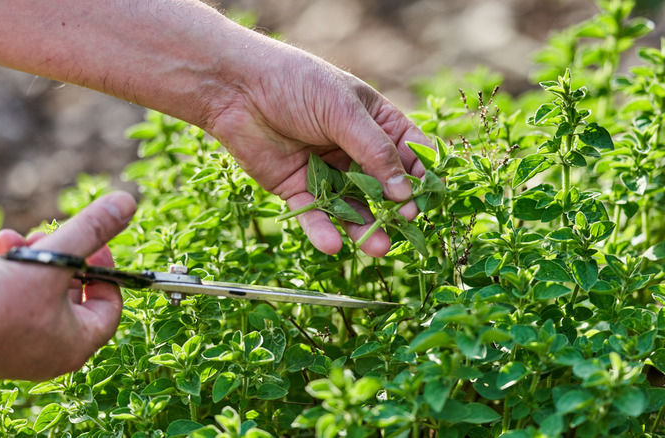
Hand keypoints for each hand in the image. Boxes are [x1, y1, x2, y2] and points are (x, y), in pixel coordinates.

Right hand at [0, 191, 135, 379]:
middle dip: (52, 255)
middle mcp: (48, 350)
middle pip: (67, 292)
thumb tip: (127, 203)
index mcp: (75, 343)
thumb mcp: (51, 259)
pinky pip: (2, 297)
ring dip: (18, 256)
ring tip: (2, 240)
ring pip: (30, 288)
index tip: (89, 243)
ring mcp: (15, 345)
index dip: (103, 267)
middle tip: (37, 236)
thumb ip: (91, 230)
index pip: (110, 304)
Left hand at [207, 40, 430, 256]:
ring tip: (379, 248)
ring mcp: (326, 170)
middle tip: (406, 226)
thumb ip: (375, 152)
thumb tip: (405, 192)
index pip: (408, 152)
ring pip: (351, 206)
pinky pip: (314, 213)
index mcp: (373, 121)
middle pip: (382, 186)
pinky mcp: (297, 187)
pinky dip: (323, 230)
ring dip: (365, 227)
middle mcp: (352, 148)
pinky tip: (334, 245)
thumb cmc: (296, 83)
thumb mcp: (343, 111)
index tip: (428, 198)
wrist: (235, 87)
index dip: (420, 175)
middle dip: (395, 208)